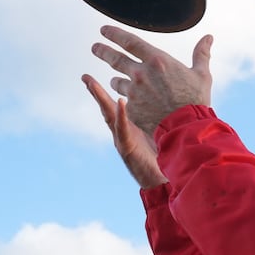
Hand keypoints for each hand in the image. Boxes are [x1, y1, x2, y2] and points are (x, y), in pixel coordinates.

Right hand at [82, 74, 166, 188]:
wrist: (169, 179)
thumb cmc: (167, 155)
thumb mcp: (162, 132)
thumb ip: (161, 117)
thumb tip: (170, 100)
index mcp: (132, 125)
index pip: (118, 103)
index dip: (110, 89)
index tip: (101, 75)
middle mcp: (124, 132)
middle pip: (108, 107)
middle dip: (96, 92)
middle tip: (84, 77)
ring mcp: (124, 140)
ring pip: (109, 116)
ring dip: (100, 99)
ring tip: (91, 84)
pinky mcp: (129, 149)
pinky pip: (123, 130)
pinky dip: (121, 116)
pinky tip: (120, 102)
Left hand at [90, 25, 213, 135]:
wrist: (186, 128)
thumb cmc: (196, 100)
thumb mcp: (202, 74)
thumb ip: (201, 54)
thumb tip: (208, 37)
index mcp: (157, 60)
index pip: (129, 41)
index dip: (114, 34)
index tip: (104, 30)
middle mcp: (141, 73)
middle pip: (115, 58)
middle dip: (102, 51)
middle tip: (95, 47)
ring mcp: (134, 92)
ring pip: (118, 82)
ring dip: (117, 80)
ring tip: (117, 80)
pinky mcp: (131, 109)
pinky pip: (124, 102)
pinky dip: (126, 100)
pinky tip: (129, 102)